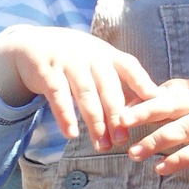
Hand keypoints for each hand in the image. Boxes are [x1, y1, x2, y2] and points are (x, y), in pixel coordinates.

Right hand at [0, 27, 159, 151]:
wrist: (31, 44)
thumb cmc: (74, 60)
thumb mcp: (97, 62)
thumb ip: (120, 79)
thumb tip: (152, 102)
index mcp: (107, 54)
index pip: (130, 67)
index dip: (143, 84)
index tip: (157, 103)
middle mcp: (90, 55)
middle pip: (108, 87)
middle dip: (117, 115)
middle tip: (122, 139)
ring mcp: (68, 61)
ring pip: (85, 94)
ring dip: (94, 122)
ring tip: (101, 145)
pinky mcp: (46, 70)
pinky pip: (58, 95)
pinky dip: (65, 116)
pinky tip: (71, 134)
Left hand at [119, 78, 188, 183]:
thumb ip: (165, 104)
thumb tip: (128, 107)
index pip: (165, 93)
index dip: (141, 101)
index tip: (119, 113)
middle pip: (172, 106)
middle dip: (145, 113)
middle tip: (121, 123)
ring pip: (183, 130)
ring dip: (156, 142)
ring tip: (134, 154)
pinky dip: (177, 161)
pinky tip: (160, 169)